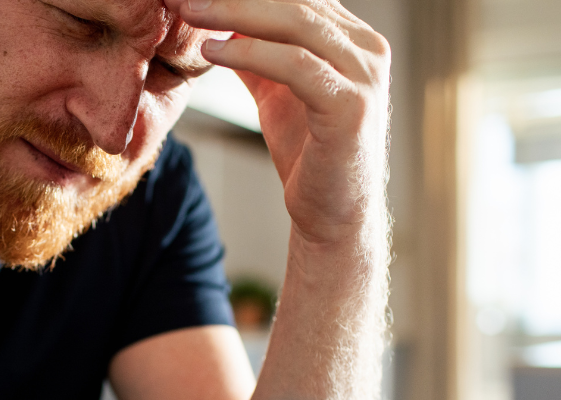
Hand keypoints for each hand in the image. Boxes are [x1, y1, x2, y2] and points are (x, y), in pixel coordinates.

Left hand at [167, 0, 391, 245]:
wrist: (333, 216)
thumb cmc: (310, 155)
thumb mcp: (278, 92)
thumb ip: (257, 55)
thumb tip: (221, 22)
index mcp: (354, 40)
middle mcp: (368, 50)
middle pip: (297, 0)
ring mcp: (364, 77)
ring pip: (296, 22)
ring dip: (235, 12)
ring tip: (191, 13)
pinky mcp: (350, 107)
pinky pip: (295, 65)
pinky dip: (250, 52)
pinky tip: (213, 52)